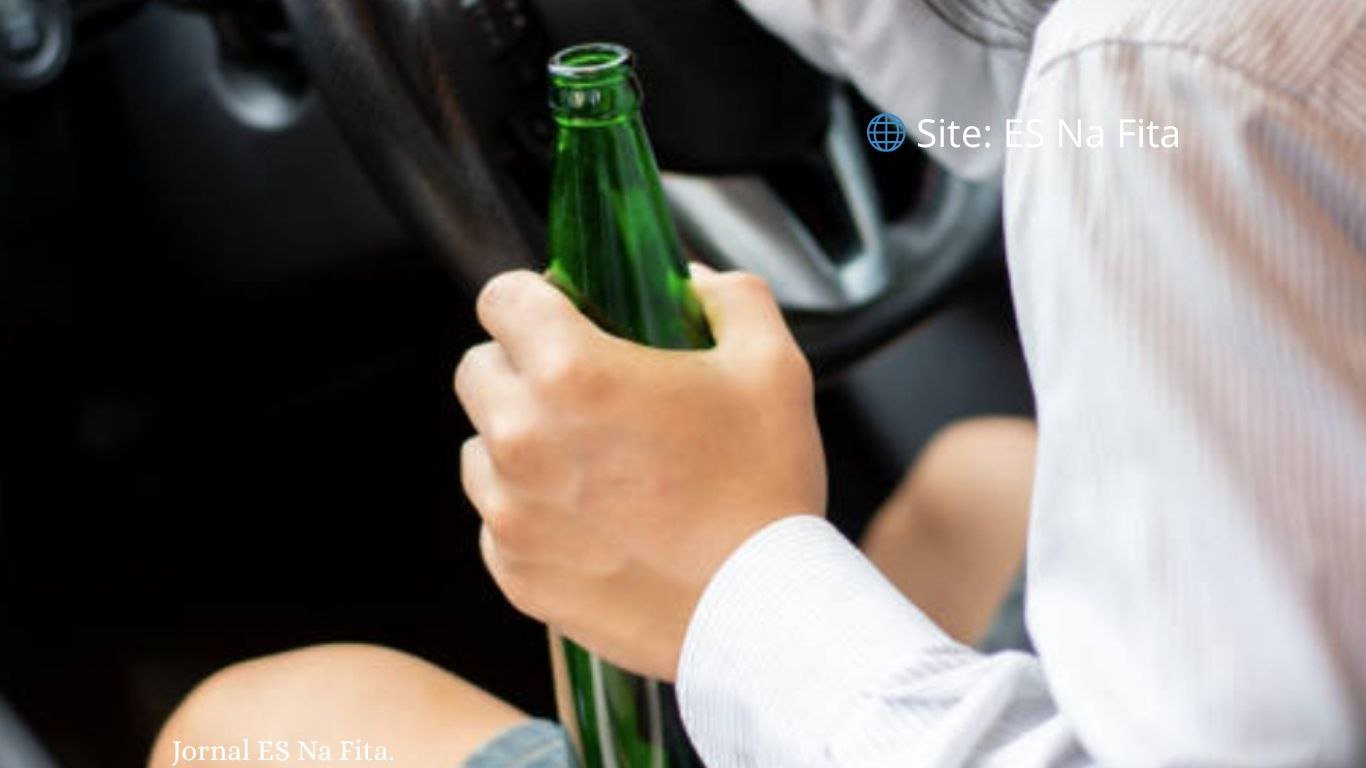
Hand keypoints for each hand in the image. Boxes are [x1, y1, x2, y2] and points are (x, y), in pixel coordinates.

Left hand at [454, 266, 825, 680]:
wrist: (763, 615)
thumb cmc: (766, 490)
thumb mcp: (772, 365)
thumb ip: (729, 297)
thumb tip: (693, 282)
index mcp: (572, 373)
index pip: (500, 298)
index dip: (536, 299)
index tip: (564, 317)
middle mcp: (522, 439)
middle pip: (478, 370)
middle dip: (521, 368)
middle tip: (584, 393)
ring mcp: (511, 512)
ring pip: (481, 448)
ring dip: (520, 443)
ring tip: (591, 463)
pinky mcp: (515, 572)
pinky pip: (498, 521)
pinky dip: (532, 512)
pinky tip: (594, 520)